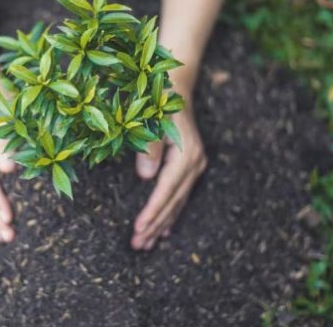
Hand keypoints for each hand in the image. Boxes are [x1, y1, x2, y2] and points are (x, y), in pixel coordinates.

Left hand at [131, 99, 206, 249]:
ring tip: (145, 245)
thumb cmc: (159, 100)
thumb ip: (150, 146)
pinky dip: (171, 215)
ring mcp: (195, 166)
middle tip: (137, 245)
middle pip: (172, 202)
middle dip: (154, 225)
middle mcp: (194, 163)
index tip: (138, 229)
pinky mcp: (191, 167)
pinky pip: (180, 197)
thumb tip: (146, 177)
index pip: (166, 191)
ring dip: (161, 225)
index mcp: (185, 155)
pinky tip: (164, 232)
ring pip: (177, 203)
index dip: (152, 212)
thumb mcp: (151, 118)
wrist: (176, 87)